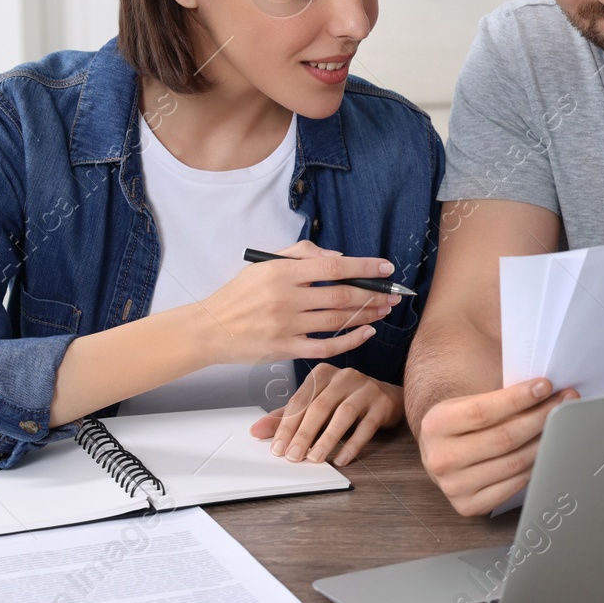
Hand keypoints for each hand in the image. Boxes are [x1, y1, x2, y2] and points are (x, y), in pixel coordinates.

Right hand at [199, 239, 400, 365]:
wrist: (210, 329)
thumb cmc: (239, 294)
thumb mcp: (264, 264)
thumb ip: (300, 253)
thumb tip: (337, 257)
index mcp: (281, 273)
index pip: (332, 267)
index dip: (363, 266)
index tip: (386, 267)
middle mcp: (286, 299)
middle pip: (341, 295)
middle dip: (373, 294)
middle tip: (393, 293)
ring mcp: (286, 326)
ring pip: (337, 320)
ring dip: (367, 315)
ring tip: (384, 310)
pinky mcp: (285, 349)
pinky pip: (326, 346)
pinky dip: (350, 340)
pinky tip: (366, 333)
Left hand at [250, 363, 403, 466]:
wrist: (387, 396)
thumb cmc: (346, 400)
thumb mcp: (315, 404)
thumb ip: (288, 417)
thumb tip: (256, 431)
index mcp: (323, 373)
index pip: (300, 400)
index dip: (287, 426)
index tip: (277, 449)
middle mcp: (344, 376)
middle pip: (320, 406)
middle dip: (304, 434)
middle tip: (293, 457)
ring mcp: (366, 388)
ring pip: (344, 414)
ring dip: (327, 439)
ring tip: (315, 458)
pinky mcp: (383, 403)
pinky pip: (367, 426)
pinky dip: (353, 444)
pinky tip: (342, 459)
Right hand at [418, 379, 577, 516]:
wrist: (439, 454)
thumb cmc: (462, 424)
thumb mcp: (467, 402)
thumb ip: (498, 397)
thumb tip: (544, 388)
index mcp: (435, 424)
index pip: (483, 411)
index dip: (518, 398)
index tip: (545, 386)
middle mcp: (440, 458)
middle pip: (503, 438)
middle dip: (540, 417)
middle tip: (565, 401)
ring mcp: (453, 486)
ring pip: (513, 463)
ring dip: (544, 441)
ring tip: (560, 424)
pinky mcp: (468, 505)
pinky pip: (513, 485)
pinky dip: (534, 467)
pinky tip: (545, 450)